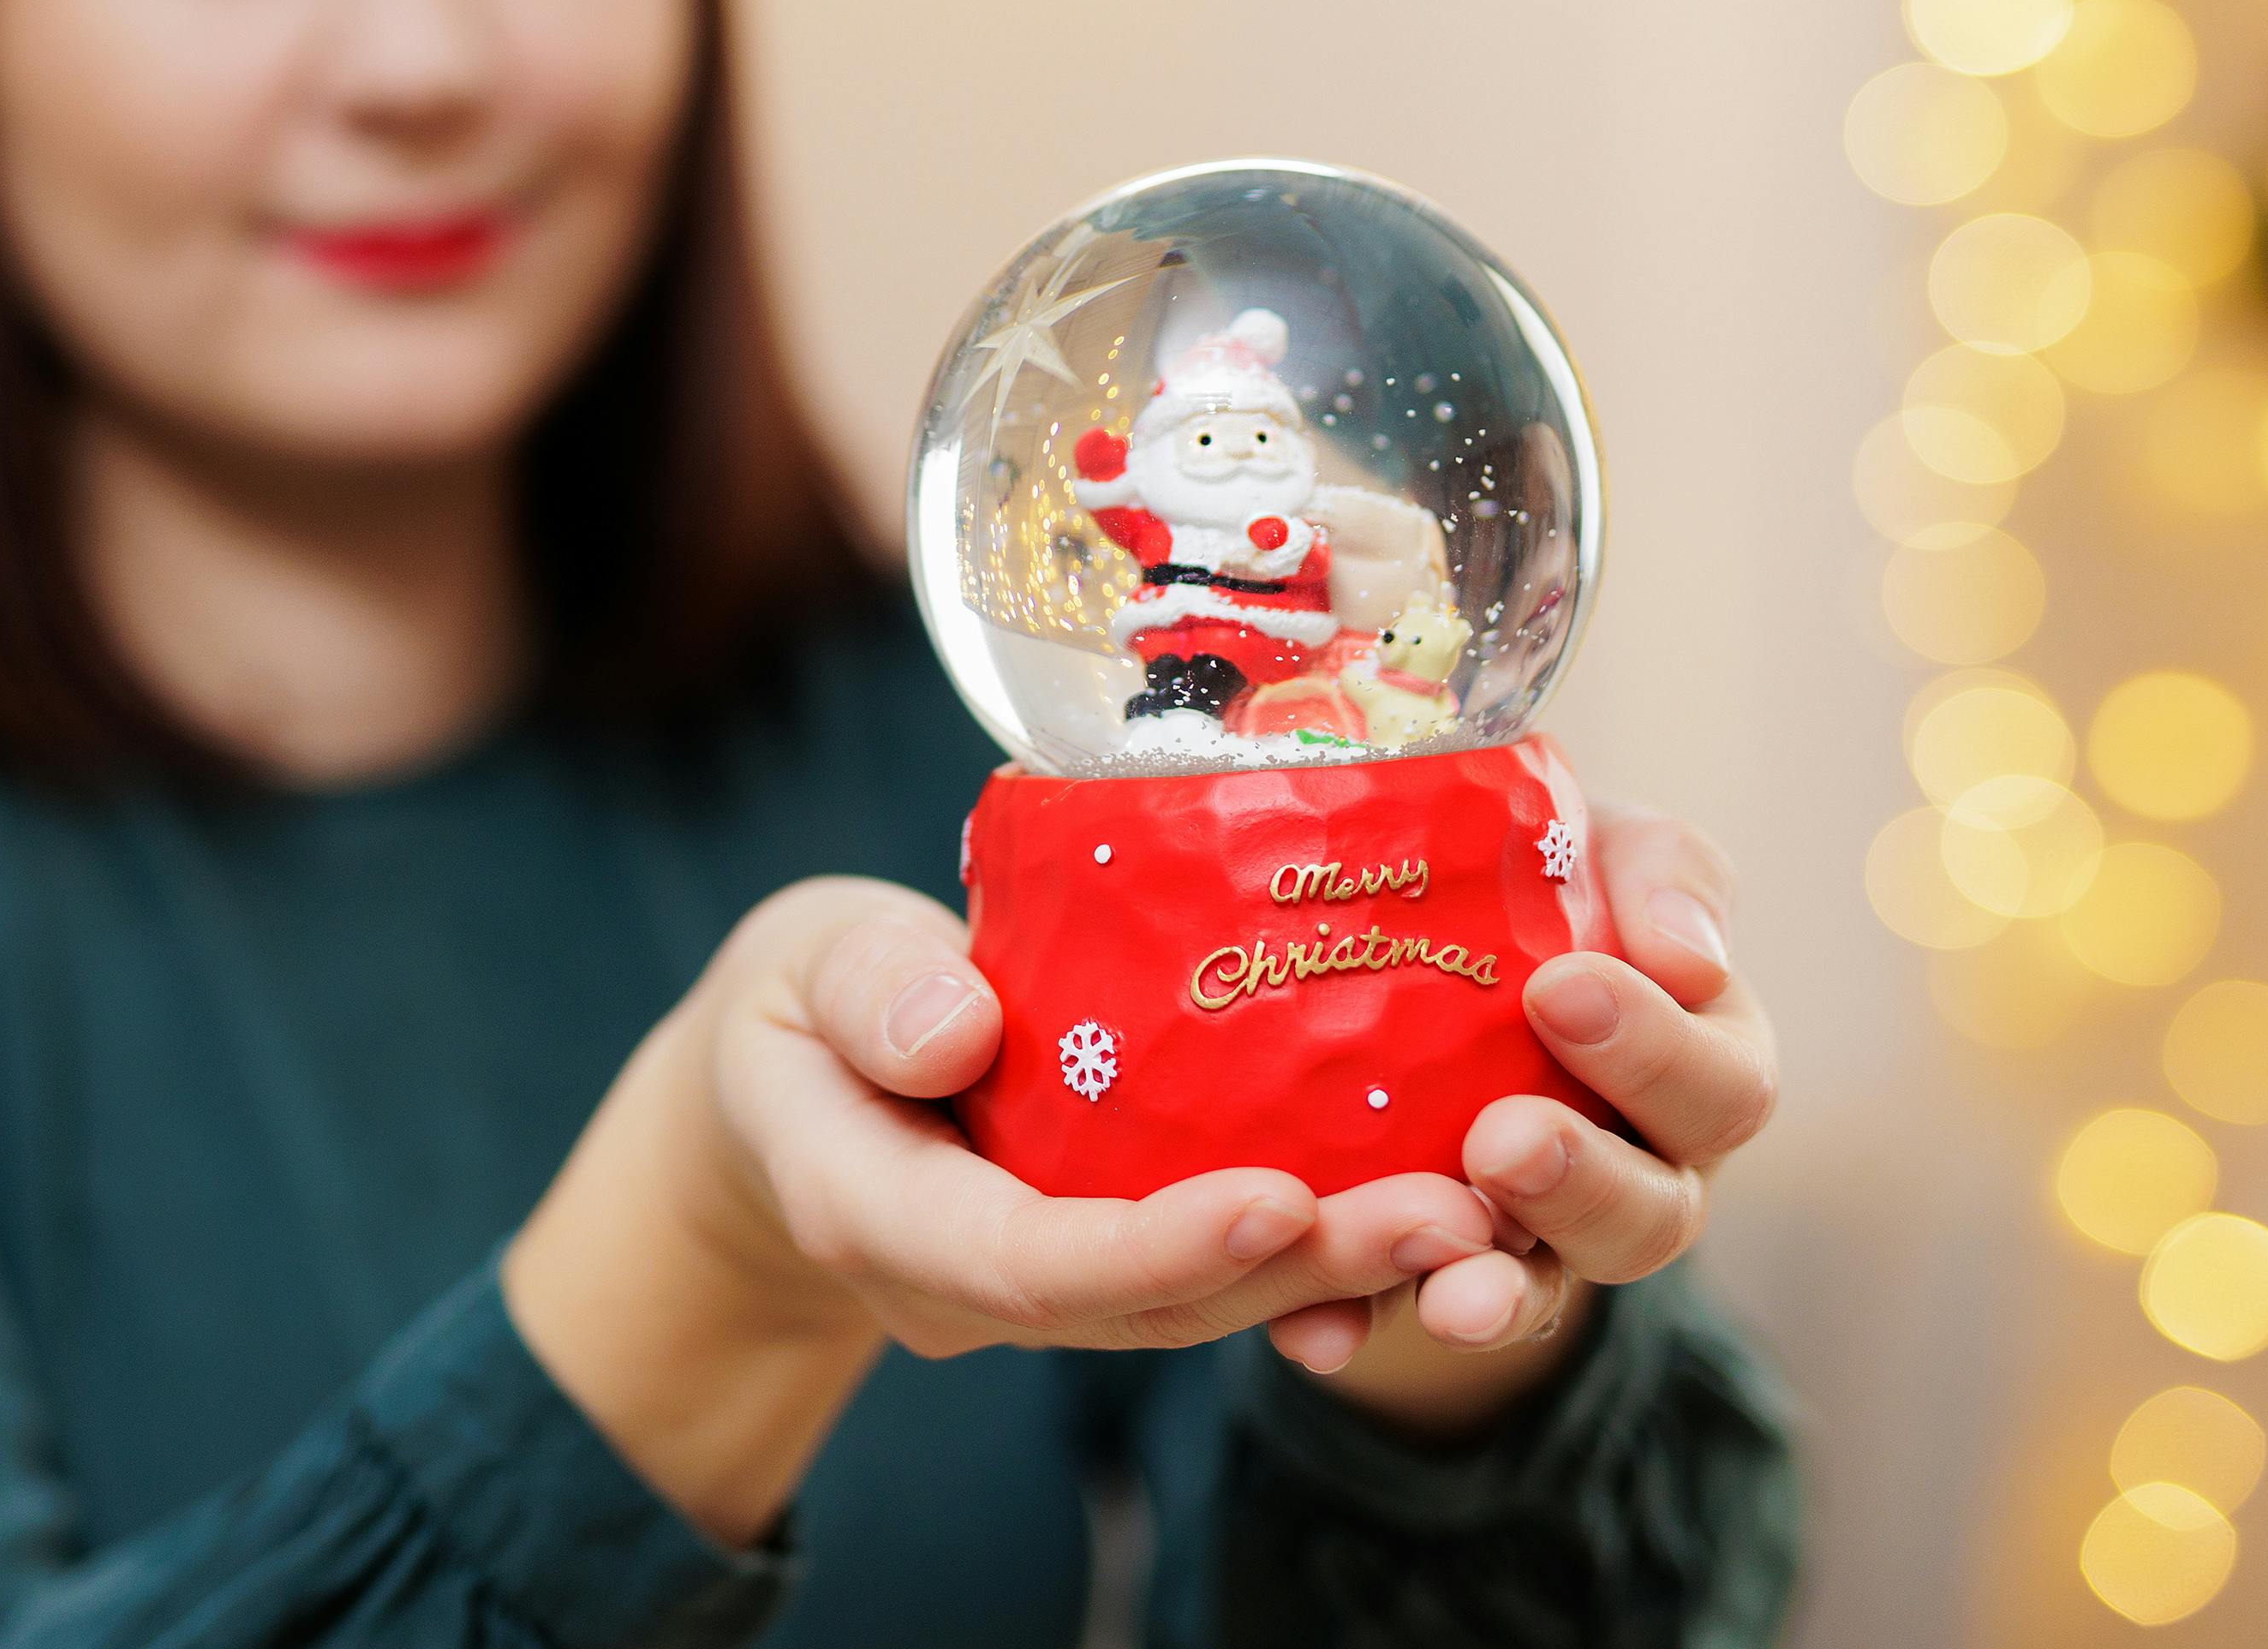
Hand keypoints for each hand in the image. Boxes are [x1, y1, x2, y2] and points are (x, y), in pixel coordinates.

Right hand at [504, 877, 1501, 1540]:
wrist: (785, 1088)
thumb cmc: (795, 1006)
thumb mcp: (802, 963)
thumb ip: (866, 989)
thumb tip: (956, 1031)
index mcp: (885, 1215)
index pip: (1033, 1264)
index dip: (1161, 1248)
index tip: (1281, 1203)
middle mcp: (978, 1282)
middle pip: (1152, 1306)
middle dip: (1304, 1272)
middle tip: (1452, 1218)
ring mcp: (1047, 1282)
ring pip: (1202, 1302)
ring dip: (1343, 1268)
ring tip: (1482, 1215)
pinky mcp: (1104, 1249)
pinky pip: (1215, 1267)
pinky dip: (1323, 1241)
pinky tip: (1443, 1192)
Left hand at [1276, 793, 1776, 1431]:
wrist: (1404, 917)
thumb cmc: (1536, 873)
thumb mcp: (1605, 845)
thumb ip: (1659, 874)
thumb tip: (1688, 955)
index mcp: (1696, 1071)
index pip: (1721, 1089)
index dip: (1655, 1052)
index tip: (1562, 988)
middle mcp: (1633, 1174)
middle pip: (1648, 1220)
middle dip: (1580, 1187)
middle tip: (1505, 1142)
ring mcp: (1530, 1238)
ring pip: (1536, 1291)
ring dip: (1493, 1293)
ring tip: (1446, 1291)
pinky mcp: (1419, 1269)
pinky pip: (1393, 1313)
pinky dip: (1356, 1327)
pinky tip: (1313, 1332)